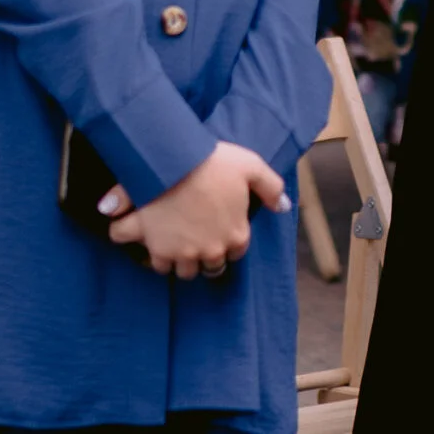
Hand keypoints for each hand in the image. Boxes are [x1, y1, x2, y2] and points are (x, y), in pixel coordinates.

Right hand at [105, 140, 287, 278]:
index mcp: (236, 235)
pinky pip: (156, 264)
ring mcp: (184, 253)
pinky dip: (155, 256)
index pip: (236, 252)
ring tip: (174, 244)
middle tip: (197, 238)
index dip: (229, 241)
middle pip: (210, 268)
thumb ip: (271, 187)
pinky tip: (150, 241)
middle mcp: (211, 250)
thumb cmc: (214, 162)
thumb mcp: (250, 166)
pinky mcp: (158, 249)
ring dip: (180, 261)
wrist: (174, 162)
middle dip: (205, 256)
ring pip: (183, 271)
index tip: (220, 229)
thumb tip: (284, 206)